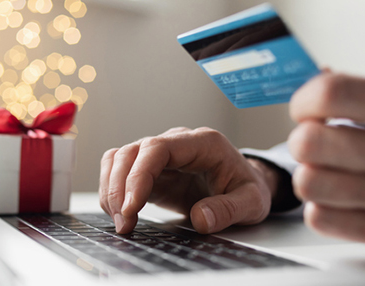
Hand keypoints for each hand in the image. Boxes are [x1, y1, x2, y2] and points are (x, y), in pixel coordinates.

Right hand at [99, 127, 276, 233]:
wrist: (245, 185)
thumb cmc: (248, 188)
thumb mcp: (252, 202)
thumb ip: (230, 209)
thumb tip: (201, 218)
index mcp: (203, 143)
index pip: (158, 148)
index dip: (139, 176)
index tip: (132, 207)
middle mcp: (177, 142)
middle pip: (132, 151)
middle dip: (120, 188)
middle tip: (124, 223)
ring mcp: (161, 154)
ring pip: (119, 158)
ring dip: (112, 189)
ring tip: (121, 222)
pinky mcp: (150, 169)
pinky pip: (120, 170)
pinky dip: (112, 190)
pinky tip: (120, 213)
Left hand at [288, 73, 364, 254]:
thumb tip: (314, 84)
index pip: (331, 95)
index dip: (304, 100)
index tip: (307, 107)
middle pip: (309, 143)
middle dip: (302, 138)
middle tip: (316, 139)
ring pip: (309, 183)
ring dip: (310, 173)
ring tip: (329, 168)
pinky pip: (321, 219)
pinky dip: (321, 205)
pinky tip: (341, 196)